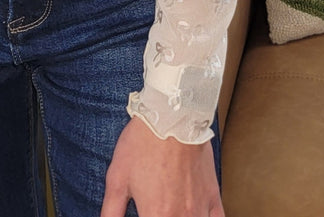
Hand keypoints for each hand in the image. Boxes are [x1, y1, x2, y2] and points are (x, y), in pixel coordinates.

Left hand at [100, 117, 223, 216]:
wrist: (172, 116)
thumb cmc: (142, 144)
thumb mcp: (117, 178)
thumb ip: (111, 212)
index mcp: (156, 216)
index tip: (142, 216)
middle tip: (153, 212)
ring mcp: (200, 210)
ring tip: (169, 211)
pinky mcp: (213, 198)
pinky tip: (195, 216)